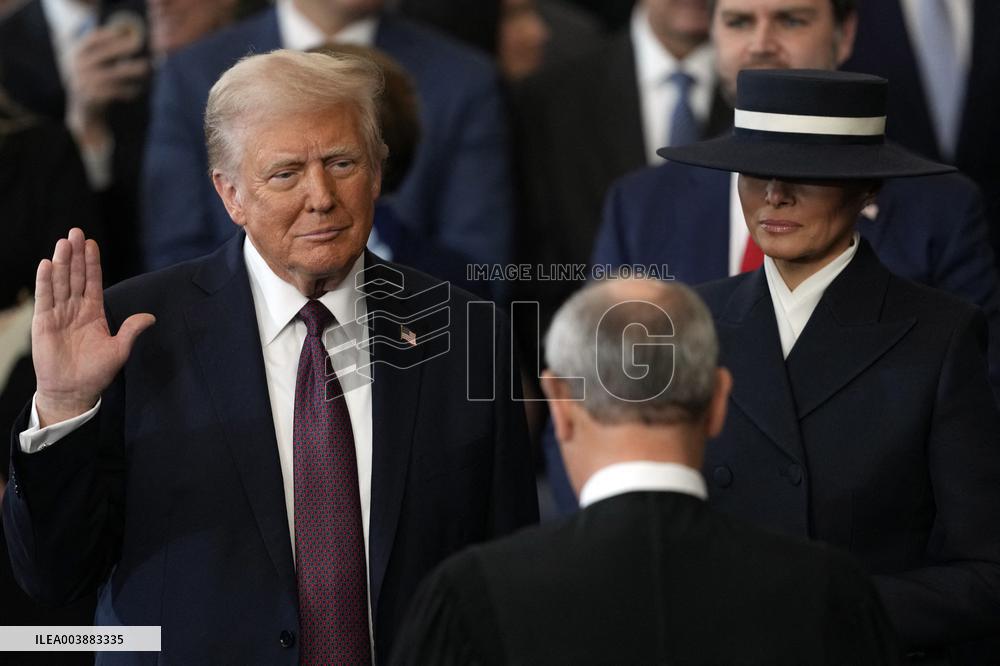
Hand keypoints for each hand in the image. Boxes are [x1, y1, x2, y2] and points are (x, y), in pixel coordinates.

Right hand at [32, 229, 154, 426]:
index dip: (91, 263)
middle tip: (76, 232)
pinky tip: (46, 265)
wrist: (74, 391)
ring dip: (61, 262)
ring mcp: (58, 314)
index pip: (92, 281)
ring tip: (63, 242)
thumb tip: (150, 317)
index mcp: (93, 312)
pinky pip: (45, 299)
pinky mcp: (43, 323)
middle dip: (75, 254)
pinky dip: (45, 282)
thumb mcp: (119, 350)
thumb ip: (131, 330)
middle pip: (74, 276)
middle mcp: (75, 309)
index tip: (92, 243)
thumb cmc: (96, 372)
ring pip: (60, 283)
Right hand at [65, 24, 148, 147]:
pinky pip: (115, 92)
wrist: (83, 111)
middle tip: (139, 44)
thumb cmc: (95, 82)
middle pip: (103, 54)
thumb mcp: (94, 65)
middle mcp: (78, 67)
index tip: (125, 30)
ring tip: (146, 67)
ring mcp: (84, 82)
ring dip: (131, 70)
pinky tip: (138, 89)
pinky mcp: (93, 97)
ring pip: (112, 73)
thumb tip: (131, 38)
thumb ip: (106, 53)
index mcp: (77, 55)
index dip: (108, 34)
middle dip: (122, 47)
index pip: (91, 40)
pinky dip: (128, 90)